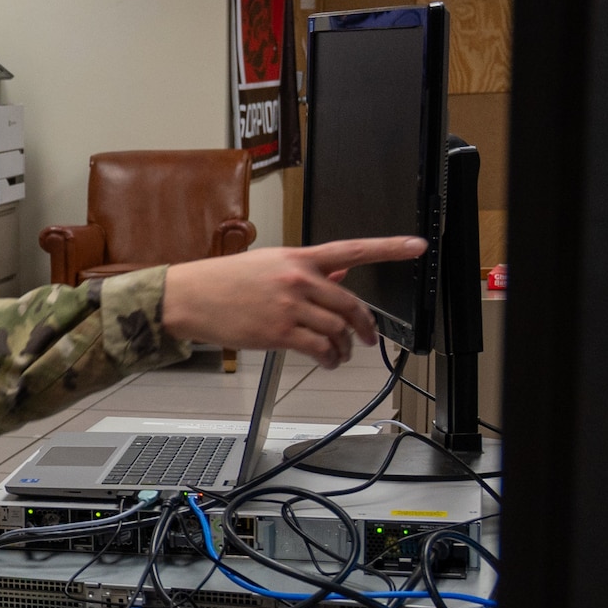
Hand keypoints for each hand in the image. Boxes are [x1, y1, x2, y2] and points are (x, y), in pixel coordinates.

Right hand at [160, 238, 427, 370]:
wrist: (188, 297)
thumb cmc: (221, 281)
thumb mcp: (267, 265)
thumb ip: (306, 270)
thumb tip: (340, 272)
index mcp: (297, 256)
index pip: (353, 249)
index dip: (390, 248)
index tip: (418, 247)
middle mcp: (298, 278)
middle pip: (351, 304)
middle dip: (365, 326)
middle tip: (369, 337)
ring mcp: (290, 306)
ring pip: (338, 330)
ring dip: (345, 347)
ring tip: (341, 354)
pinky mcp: (279, 332)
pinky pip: (320, 348)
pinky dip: (330, 359)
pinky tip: (328, 361)